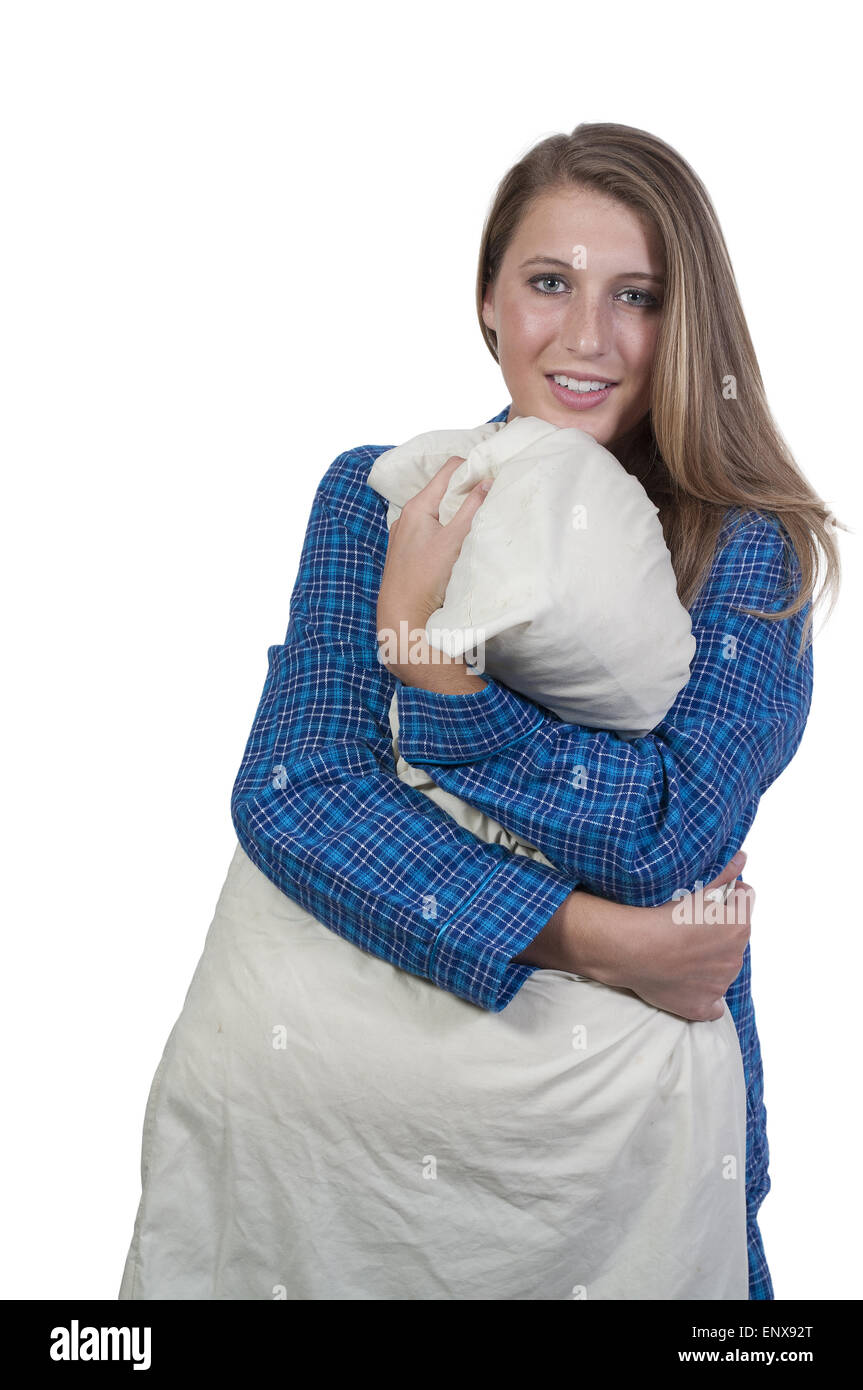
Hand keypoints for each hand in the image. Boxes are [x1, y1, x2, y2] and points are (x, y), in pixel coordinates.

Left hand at [376, 455, 491, 676]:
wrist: (402, 616)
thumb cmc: (425, 578)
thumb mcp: (453, 540)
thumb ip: (471, 509)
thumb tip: (487, 481)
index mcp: (417, 506)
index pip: (449, 469)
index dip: (472, 468)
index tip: (494, 475)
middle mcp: (408, 515)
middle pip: (443, 489)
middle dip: (468, 489)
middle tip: (492, 495)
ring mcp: (407, 533)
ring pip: (438, 509)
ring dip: (458, 510)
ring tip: (480, 516)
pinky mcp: (410, 550)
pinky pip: (432, 527)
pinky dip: (448, 526)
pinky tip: (461, 538)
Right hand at [583, 852, 753, 1021]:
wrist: (632, 948)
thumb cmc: (662, 917)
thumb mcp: (697, 891)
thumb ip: (724, 875)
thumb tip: (743, 858)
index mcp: (739, 927)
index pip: (746, 901)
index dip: (728, 896)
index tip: (708, 899)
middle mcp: (736, 957)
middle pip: (735, 936)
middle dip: (718, 931)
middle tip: (688, 926)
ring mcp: (720, 984)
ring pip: (722, 968)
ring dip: (709, 961)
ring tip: (679, 952)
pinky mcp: (703, 1006)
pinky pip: (713, 1005)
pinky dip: (704, 996)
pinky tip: (687, 985)